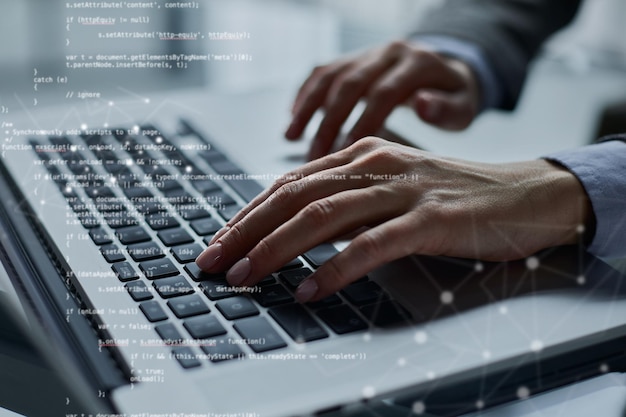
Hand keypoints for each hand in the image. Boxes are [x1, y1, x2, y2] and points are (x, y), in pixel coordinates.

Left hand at [196, 137, 591, 301]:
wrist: (523, 195)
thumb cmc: (451, 196)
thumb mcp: (390, 188)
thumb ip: (346, 200)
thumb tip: (291, 228)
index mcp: (361, 156)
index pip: (288, 183)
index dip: (247, 214)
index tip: (219, 242)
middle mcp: (375, 165)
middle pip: (294, 196)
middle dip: (245, 231)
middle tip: (213, 262)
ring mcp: (402, 190)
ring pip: (323, 216)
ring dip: (275, 249)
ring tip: (245, 277)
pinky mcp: (430, 219)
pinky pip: (371, 244)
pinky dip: (336, 269)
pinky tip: (310, 290)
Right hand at [284, 40, 481, 159]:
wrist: (447, 69)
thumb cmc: (454, 97)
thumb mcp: (464, 106)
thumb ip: (447, 110)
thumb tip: (422, 106)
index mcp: (418, 62)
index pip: (383, 93)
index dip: (362, 124)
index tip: (346, 155)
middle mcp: (389, 52)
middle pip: (350, 85)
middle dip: (329, 123)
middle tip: (315, 158)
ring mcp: (368, 53)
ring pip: (330, 76)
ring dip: (308, 108)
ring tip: (291, 139)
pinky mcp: (354, 58)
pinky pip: (323, 71)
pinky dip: (305, 93)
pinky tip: (293, 118)